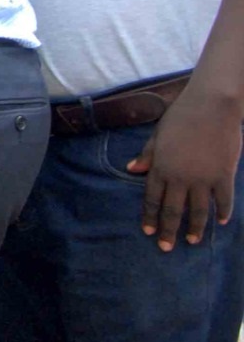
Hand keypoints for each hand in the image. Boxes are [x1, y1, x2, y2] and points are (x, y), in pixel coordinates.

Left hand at [127, 86, 241, 249]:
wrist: (212, 107)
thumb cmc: (181, 116)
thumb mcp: (158, 134)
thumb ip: (148, 154)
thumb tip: (132, 169)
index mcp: (161, 166)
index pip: (153, 198)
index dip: (150, 216)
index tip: (149, 232)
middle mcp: (180, 177)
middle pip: (173, 210)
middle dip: (168, 230)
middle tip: (166, 248)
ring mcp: (203, 178)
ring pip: (199, 211)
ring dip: (195, 228)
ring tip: (193, 241)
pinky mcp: (224, 176)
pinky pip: (223, 200)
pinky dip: (223, 212)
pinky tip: (222, 222)